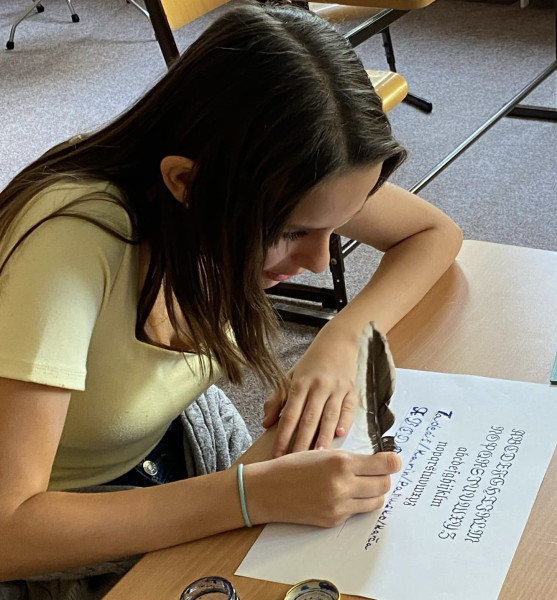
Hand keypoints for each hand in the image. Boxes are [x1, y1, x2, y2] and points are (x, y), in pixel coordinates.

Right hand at [244, 450, 400, 527]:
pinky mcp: (334, 520)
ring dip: (373, 492)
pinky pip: (357, 512)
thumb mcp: (322, 452)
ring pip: (375, 501)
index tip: (393, 460)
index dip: (392, 462)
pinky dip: (356, 503)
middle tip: (376, 472)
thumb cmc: (292, 465)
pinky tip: (343, 494)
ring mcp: (339, 506)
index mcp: (341, 462)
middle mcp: (343, 485)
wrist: (267, 490)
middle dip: (383, 477)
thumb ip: (350, 458)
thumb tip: (376, 461)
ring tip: (361, 484)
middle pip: (384, 484)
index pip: (384, 465)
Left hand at [262, 338, 357, 457]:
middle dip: (301, 443)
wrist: (337, 341)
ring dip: (323, 437)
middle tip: (296, 463)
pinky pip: (348, 408)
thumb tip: (266, 423)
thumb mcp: (289, 376)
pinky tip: (340, 434)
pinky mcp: (351, 390)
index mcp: (299, 384)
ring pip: (328, 416)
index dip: (282, 436)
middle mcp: (317, 387)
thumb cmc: (311, 364)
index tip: (277, 455)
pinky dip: (345, 421)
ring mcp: (336, 388)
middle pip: (308, 419)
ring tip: (318, 457)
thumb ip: (276, 399)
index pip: (289, 415)